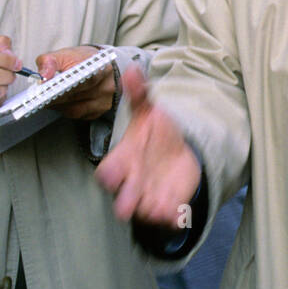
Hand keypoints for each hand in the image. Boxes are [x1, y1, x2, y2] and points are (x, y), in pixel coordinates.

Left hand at [36, 45, 117, 119]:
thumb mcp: (64, 54)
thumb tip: (42, 77)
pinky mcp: (98, 111)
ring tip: (45, 99)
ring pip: (76, 109)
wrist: (96, 66)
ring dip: (58, 105)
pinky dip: (65, 110)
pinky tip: (57, 104)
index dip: (63, 85)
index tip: (47, 88)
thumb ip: (50, 62)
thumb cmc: (80, 60)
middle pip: (77, 95)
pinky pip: (78, 115)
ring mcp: (103, 100)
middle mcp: (105, 85)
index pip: (82, 79)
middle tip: (39, 96)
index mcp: (99, 67)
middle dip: (55, 96)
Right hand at [95, 65, 200, 225]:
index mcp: (124, 159)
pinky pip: (169, 218)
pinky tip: (180, 214)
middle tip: (130, 204)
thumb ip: (139, 93)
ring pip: (146, 212)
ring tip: (161, 207)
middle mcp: (134, 182)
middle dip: (126, 201)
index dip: (109, 174)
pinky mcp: (169, 205)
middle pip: (122, 198)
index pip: (107, 172)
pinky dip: (173, 218)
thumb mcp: (148, 111)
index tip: (112, 174)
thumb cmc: (155, 132)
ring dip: (152, 210)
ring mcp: (151, 195)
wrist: (178, 150)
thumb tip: (132, 69)